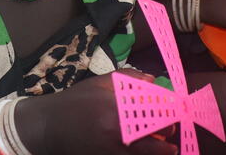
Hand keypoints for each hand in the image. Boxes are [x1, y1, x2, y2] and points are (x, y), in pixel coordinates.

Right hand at [28, 71, 176, 154]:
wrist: (49, 127)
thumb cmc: (76, 102)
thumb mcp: (100, 83)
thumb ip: (128, 78)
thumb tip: (153, 80)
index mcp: (116, 108)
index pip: (152, 111)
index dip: (169, 111)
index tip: (177, 108)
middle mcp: (117, 132)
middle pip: (154, 135)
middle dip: (167, 132)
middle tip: (173, 128)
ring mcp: (112, 150)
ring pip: (146, 153)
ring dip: (160, 150)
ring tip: (170, 148)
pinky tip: (151, 153)